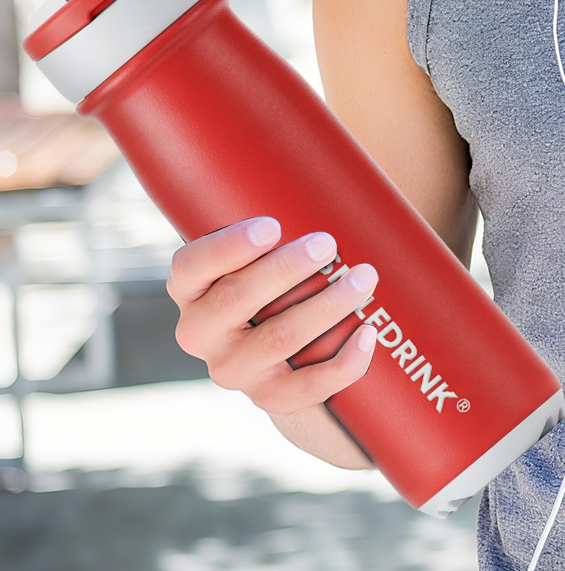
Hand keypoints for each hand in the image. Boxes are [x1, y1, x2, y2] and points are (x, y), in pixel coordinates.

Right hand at [168, 215, 379, 416]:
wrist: (291, 361)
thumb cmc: (283, 285)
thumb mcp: (264, 256)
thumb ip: (277, 229)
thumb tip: (330, 173)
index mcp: (192, 290)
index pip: (190, 267)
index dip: (227, 247)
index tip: (272, 226)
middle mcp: (202, 333)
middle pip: (237, 299)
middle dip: (287, 268)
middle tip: (328, 244)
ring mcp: (234, 370)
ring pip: (280, 338)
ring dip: (327, 305)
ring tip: (363, 278)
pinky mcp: (270, 398)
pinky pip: (307, 387)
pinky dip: (343, 361)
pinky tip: (367, 334)